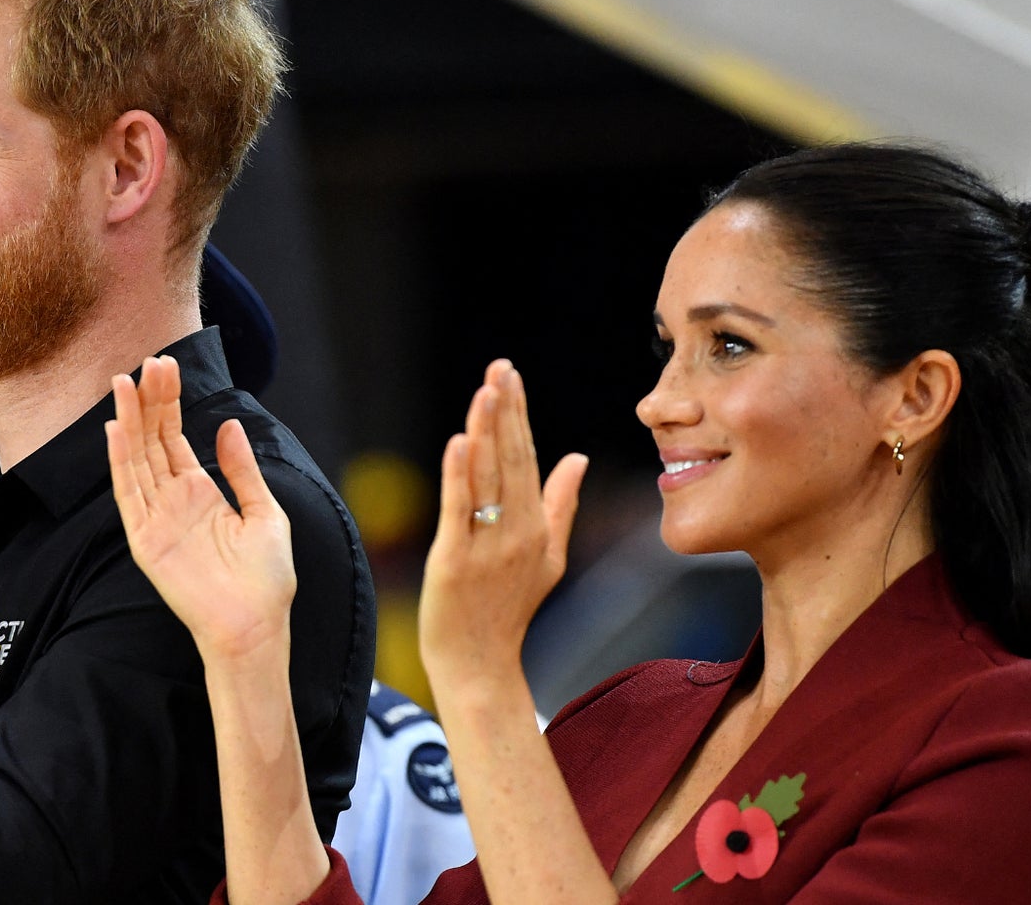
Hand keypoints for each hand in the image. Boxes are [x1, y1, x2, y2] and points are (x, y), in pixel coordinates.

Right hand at [105, 356, 295, 661]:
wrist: (256, 626)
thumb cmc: (265, 579)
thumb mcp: (264, 512)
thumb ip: (242, 469)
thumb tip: (229, 425)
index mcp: (199, 492)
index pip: (173, 437)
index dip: (168, 401)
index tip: (165, 365)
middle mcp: (172, 501)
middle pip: (152, 440)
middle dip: (149, 400)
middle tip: (147, 361)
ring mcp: (156, 519)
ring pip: (135, 460)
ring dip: (129, 421)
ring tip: (124, 383)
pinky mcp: (145, 541)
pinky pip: (129, 495)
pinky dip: (121, 463)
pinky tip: (116, 430)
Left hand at [419, 360, 587, 691]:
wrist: (480, 663)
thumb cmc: (510, 609)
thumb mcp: (548, 556)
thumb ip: (561, 504)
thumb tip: (578, 457)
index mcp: (536, 526)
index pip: (527, 458)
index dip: (518, 415)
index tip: (511, 375)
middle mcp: (516, 532)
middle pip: (510, 460)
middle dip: (505, 411)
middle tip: (500, 367)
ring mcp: (486, 546)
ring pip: (487, 478)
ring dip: (486, 431)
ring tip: (487, 390)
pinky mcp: (453, 560)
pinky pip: (459, 510)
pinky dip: (459, 475)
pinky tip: (460, 442)